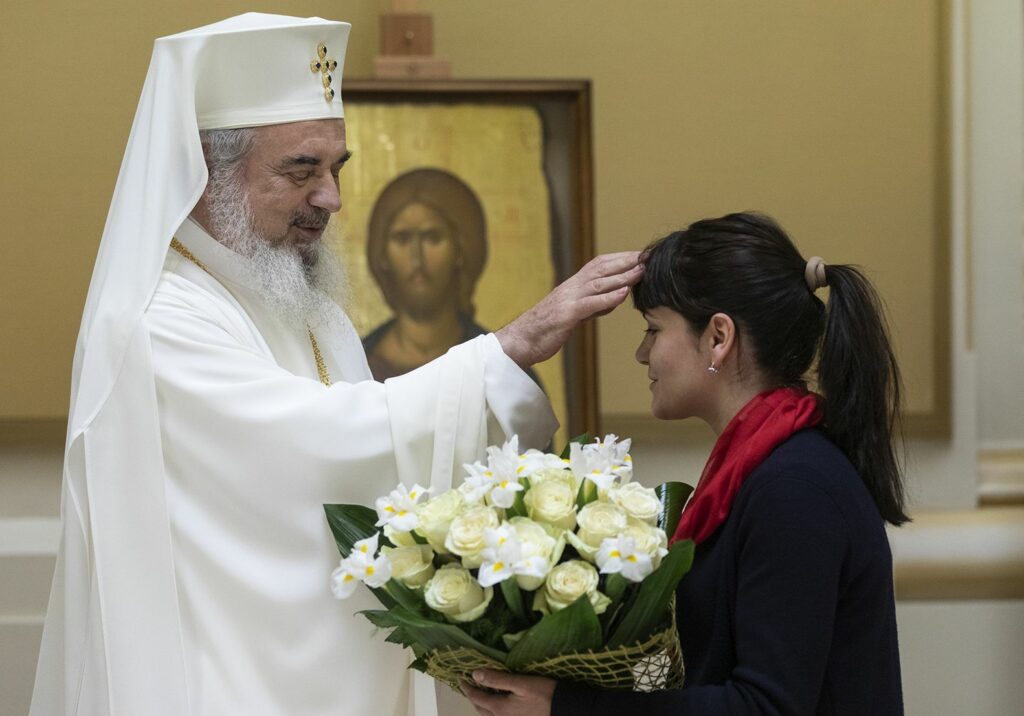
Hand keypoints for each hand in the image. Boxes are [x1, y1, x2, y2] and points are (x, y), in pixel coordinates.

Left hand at [462, 669, 555, 715]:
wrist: (565, 710)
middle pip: (480, 709)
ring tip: (482, 694)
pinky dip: (492, 711)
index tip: (460, 678)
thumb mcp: (520, 683)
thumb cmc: (544, 693)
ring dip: (482, 706)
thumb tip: (474, 674)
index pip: (476, 698)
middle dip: (472, 697)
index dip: (467, 688)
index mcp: (499, 709)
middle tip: (469, 685)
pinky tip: (499, 704)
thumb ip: (497, 679)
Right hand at [496, 252, 642, 367]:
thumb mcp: (573, 314)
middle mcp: (571, 288)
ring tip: (641, 271)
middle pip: (601, 268)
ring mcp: (568, 300)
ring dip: (622, 276)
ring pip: (598, 283)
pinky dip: (607, 299)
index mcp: (573, 286)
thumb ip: (593, 305)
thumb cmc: (545, 329)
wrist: (520, 340)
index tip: (641, 255)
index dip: (621, 258)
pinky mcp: (565, 315)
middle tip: (648, 257)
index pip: (600, 265)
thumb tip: (613, 299)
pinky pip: (589, 304)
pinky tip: (622, 294)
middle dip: (626, 261)